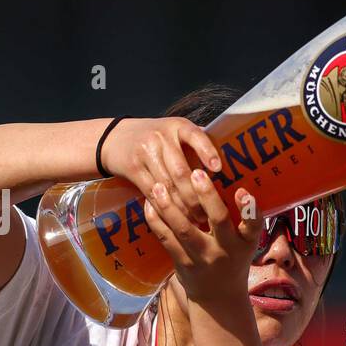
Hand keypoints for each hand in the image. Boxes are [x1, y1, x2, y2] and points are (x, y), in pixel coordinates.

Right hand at [99, 117, 223, 222]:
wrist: (115, 138)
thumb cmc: (157, 138)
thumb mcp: (175, 132)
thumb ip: (197, 143)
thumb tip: (229, 163)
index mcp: (177, 126)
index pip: (195, 135)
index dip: (207, 152)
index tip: (218, 169)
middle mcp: (160, 137)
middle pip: (181, 171)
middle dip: (197, 196)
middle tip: (210, 214)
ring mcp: (145, 153)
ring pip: (168, 186)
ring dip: (183, 207)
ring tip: (197, 220)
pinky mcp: (133, 169)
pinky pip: (152, 193)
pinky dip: (166, 208)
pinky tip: (177, 218)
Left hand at [141, 170, 261, 307]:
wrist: (218, 298)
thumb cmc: (233, 262)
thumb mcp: (245, 244)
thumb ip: (242, 220)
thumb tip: (233, 180)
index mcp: (245, 243)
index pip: (253, 225)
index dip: (249, 208)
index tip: (242, 191)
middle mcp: (226, 250)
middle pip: (218, 220)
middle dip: (207, 196)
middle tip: (196, 173)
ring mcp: (203, 258)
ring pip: (184, 229)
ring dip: (170, 206)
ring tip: (160, 186)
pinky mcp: (183, 263)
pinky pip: (166, 239)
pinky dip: (156, 221)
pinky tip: (149, 204)